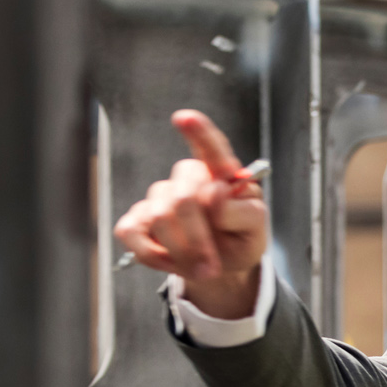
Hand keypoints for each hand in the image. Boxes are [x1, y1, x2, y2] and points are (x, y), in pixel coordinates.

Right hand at [112, 109, 268, 319]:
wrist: (218, 265)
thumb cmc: (239, 240)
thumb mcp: (255, 231)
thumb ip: (244, 212)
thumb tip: (215, 195)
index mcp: (223, 173)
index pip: (213, 148)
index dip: (198, 132)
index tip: (184, 118)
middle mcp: (189, 178)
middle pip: (183, 198)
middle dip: (197, 240)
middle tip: (211, 268)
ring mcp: (160, 195)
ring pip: (159, 218)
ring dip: (181, 253)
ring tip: (200, 269)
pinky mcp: (138, 217)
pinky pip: (131, 232)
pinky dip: (153, 256)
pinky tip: (171, 262)